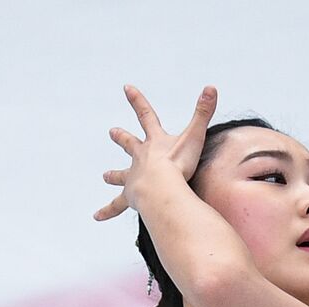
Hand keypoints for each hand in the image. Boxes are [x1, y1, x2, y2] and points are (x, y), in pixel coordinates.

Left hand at [93, 83, 217, 221]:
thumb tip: (211, 87)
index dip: (138, 101)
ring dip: (114, 175)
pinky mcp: (131, 196)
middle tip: (112, 132)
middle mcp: (142, 157)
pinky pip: (117, 205)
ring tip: (104, 176)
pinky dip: (108, 210)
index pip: (146, 115)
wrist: (160, 188)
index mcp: (156, 142)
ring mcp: (135, 177)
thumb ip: (203, 113)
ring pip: (121, 175)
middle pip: (130, 144)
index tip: (126, 88)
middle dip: (122, 138)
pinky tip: (97, 216)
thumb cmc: (178, 164)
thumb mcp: (194, 136)